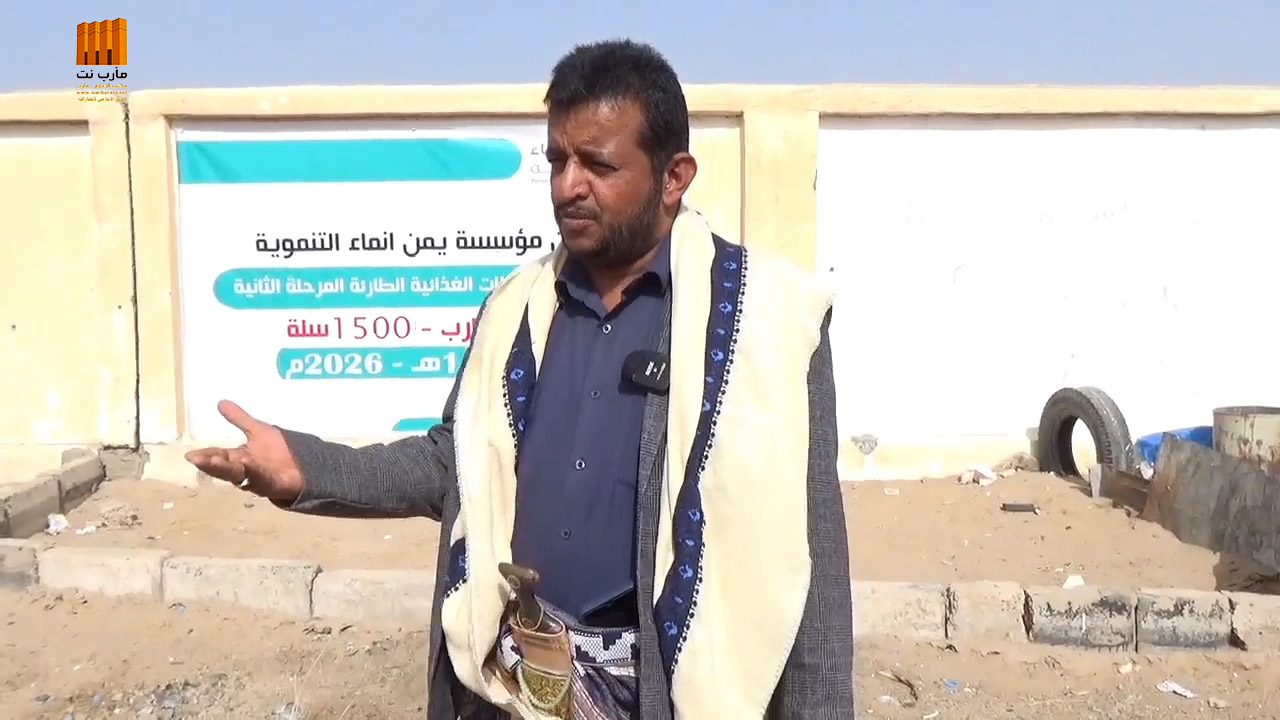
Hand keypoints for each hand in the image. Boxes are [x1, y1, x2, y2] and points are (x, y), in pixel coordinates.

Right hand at [184, 400, 303, 500]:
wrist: (304, 465)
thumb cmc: (280, 451)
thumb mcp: (258, 430)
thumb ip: (239, 419)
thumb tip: (220, 402)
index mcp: (239, 458)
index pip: (219, 455)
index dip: (206, 455)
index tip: (190, 455)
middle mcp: (244, 469)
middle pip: (224, 467)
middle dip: (211, 464)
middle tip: (195, 459)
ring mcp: (257, 478)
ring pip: (237, 475)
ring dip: (225, 469)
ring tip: (212, 462)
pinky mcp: (271, 484)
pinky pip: (260, 478)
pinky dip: (253, 472)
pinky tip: (247, 464)